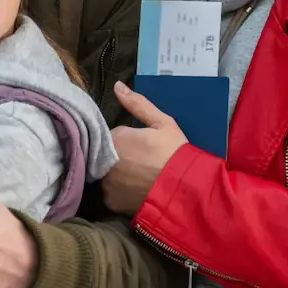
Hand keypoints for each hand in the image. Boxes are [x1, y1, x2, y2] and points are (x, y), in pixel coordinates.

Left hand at [102, 82, 187, 216]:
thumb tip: (117, 86)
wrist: (183, 189)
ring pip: (106, 175)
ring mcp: (105, 184)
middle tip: (140, 162)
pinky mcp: (111, 202)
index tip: (140, 145)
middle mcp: (103, 160)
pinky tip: (135, 190)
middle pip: (105, 155)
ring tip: (138, 177)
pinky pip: (111, 194)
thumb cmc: (174, 152)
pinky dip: (120, 192)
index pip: (111, 135)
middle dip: (118, 156)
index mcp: (114, 138)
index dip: (126, 140)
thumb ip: (137, 104)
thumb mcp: (161, 123)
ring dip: (116, 174)